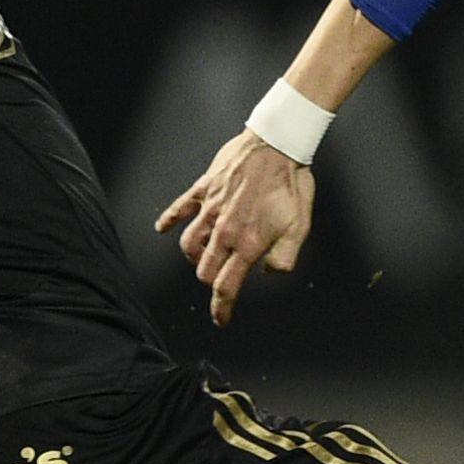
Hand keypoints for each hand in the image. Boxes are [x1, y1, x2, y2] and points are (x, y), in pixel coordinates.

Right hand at [155, 130, 315, 320]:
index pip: (227, 285)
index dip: (222, 308)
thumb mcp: (299, 227)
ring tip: (203, 257)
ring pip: (189, 244)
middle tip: (220, 281)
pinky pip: (179, 208)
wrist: (278, 144)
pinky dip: (169, 221)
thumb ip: (284, 257)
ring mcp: (211, 209)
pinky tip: (163, 229)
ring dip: (194, 256)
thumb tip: (270, 273)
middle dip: (210, 281)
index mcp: (248, 243)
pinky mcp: (204, 189)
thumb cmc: (291, 184)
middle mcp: (225, 230)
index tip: (221, 319)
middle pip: (203, 269)